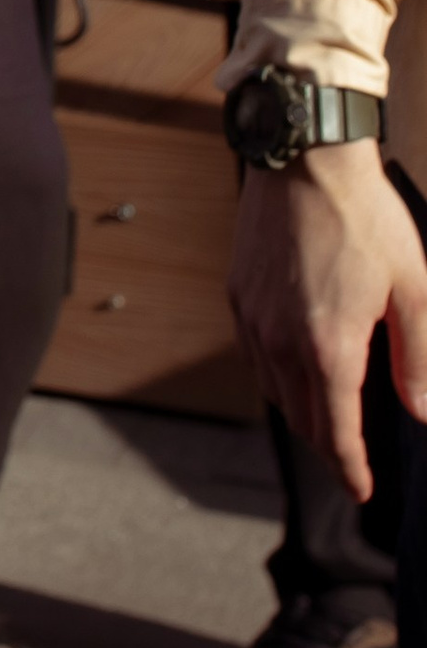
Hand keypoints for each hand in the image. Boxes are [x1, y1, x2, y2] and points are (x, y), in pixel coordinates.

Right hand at [231, 143, 426, 493]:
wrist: (305, 159)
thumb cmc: (364, 218)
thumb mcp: (412, 290)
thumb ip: (417, 358)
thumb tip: (422, 411)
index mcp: (328, 348)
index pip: (336, 432)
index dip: (350, 468)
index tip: (362, 488)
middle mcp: (281, 343)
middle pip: (301, 420)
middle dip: (328, 446)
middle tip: (349, 458)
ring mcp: (254, 319)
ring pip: (273, 391)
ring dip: (301, 414)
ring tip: (326, 418)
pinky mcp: (239, 294)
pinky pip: (255, 356)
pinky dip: (276, 378)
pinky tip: (295, 368)